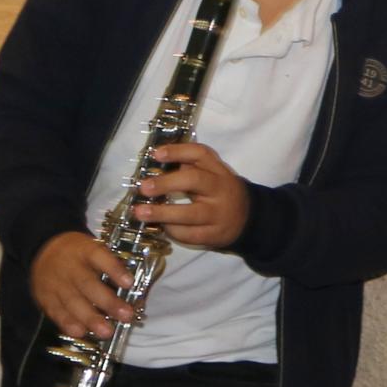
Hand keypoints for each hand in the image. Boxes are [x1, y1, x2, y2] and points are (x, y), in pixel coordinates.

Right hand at [32, 232, 138, 341]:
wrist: (43, 251)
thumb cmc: (78, 253)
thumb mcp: (93, 248)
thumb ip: (110, 265)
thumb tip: (131, 285)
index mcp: (85, 250)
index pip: (100, 256)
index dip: (114, 269)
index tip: (129, 283)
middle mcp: (70, 266)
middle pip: (88, 284)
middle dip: (108, 302)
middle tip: (125, 315)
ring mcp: (56, 283)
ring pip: (73, 301)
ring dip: (90, 318)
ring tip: (106, 332)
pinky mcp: (46, 297)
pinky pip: (56, 311)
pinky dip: (68, 323)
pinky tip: (80, 332)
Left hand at [132, 140, 250, 248]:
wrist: (247, 219)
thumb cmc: (219, 192)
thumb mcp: (212, 174)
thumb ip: (190, 167)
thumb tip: (155, 164)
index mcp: (218, 170)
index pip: (200, 154)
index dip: (178, 151)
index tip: (156, 154)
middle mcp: (220, 189)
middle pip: (195, 181)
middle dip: (166, 183)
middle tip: (144, 187)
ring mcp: (218, 214)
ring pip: (190, 213)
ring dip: (162, 213)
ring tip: (139, 212)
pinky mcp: (214, 235)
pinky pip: (189, 234)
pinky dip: (172, 231)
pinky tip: (160, 227)